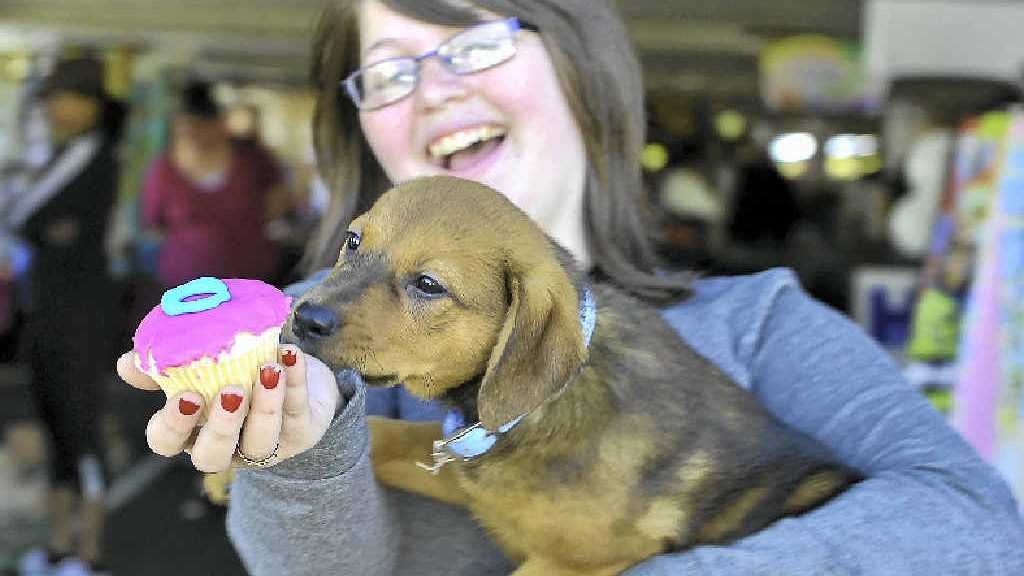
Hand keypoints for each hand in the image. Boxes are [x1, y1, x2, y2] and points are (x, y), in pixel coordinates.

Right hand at [116, 344, 339, 471]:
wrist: (292, 371)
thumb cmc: (236, 372)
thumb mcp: (199, 368)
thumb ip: (164, 367)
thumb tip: (126, 363)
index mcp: (191, 432)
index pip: (167, 442)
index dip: (173, 426)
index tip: (186, 396)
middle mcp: (227, 447)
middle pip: (214, 454)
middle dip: (221, 426)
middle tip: (231, 392)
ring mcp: (266, 445)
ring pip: (262, 439)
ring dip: (265, 406)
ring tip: (269, 370)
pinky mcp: (301, 434)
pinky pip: (298, 412)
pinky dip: (296, 382)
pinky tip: (290, 355)